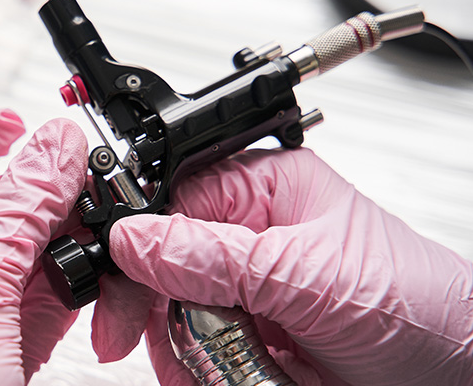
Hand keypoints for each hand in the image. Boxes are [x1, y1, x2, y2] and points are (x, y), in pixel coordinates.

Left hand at [0, 110, 88, 384]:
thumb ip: (8, 216)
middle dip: (20, 195)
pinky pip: (34, 311)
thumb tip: (47, 154)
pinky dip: (66, 283)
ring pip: (8, 268)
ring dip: (52, 237)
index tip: (5, 125)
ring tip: (87, 205)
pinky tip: (87, 261)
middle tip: (65, 164)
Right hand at [92, 148, 472, 384]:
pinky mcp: (246, 338)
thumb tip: (134, 238)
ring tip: (211, 367)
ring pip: (168, 315)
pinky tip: (214, 377)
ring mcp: (246, 291)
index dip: (137, 242)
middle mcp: (250, 237)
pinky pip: (190, 352)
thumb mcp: (311, 276)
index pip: (170, 202)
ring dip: (175, 347)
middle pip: (159, 262)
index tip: (119, 286)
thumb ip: (216, 258)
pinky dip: (191, 372)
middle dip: (149, 305)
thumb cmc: (420, 308)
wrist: (456, 378)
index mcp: (265, 190)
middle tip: (130, 337)